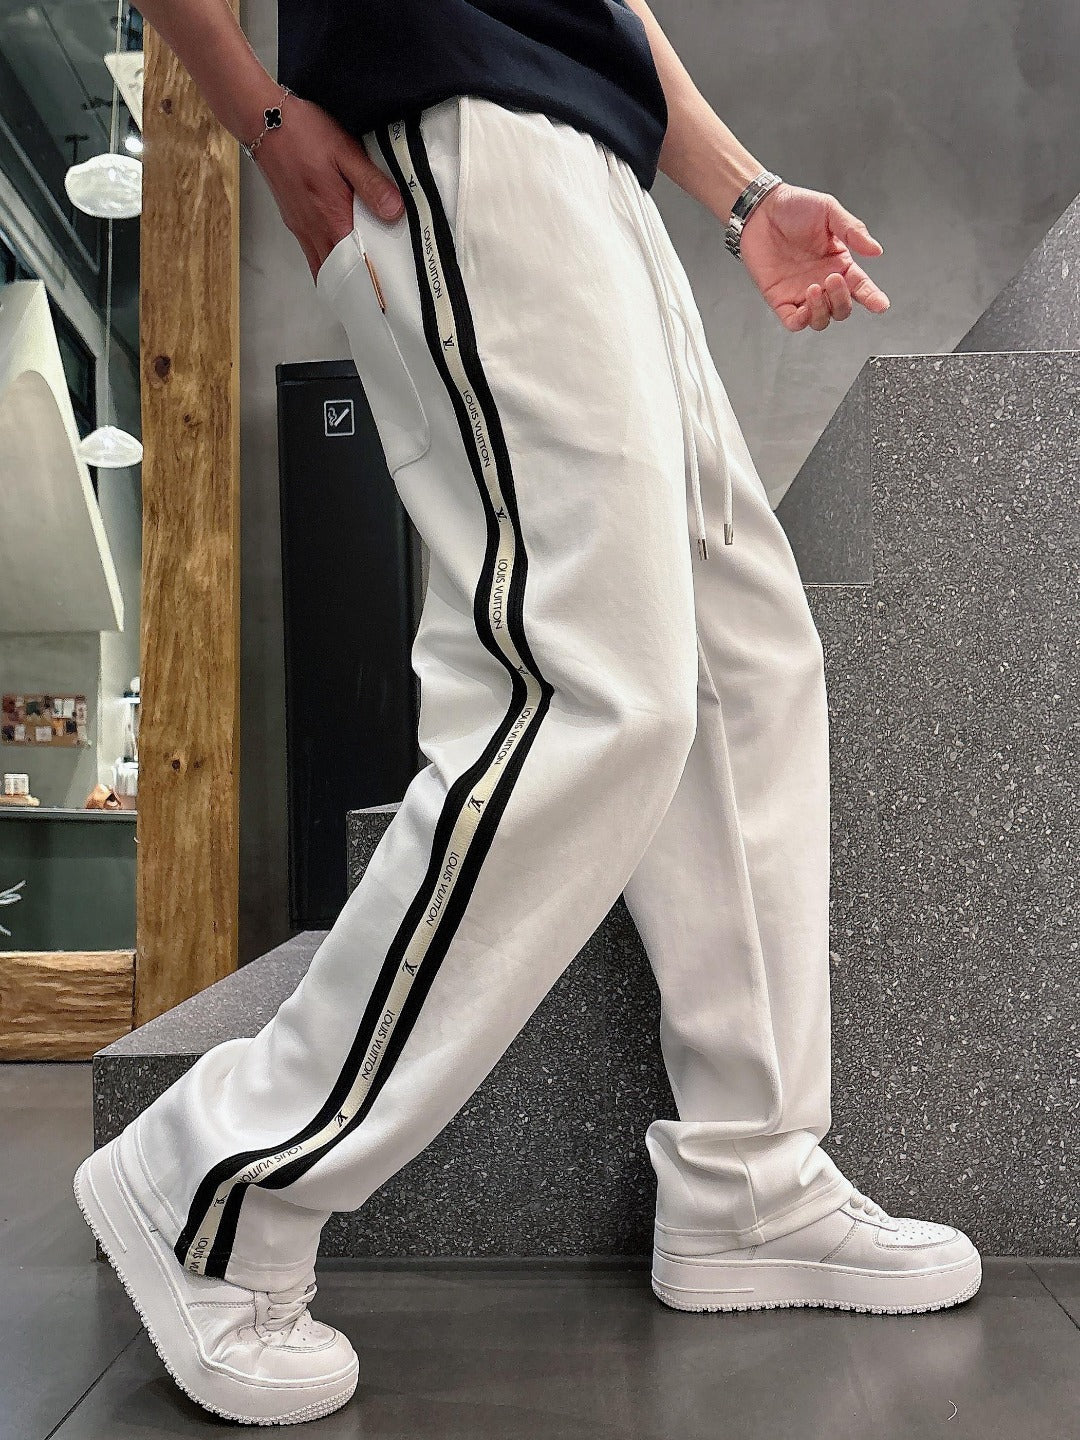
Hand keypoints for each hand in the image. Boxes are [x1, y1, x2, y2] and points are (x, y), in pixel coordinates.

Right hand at [251, 95, 404, 280]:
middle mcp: (313, 231)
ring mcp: (300, 228)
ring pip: (322, 266)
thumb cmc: (303, 134)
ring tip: (363, 275)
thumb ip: (371, 184)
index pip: (355, 265)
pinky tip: (341, 249)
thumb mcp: (345, 152)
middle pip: (337, 274)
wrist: (262, 120)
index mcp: (331, 219)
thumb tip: (395, 212)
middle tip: (379, 290)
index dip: (371, 282)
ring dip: (341, 274)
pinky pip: (312, 252)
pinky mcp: (293, 220)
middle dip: (357, 284)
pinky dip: (328, 260)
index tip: (387, 292)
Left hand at [738, 183, 889, 331]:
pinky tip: (804, 301)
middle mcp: (823, 282)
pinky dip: (802, 320)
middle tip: (833, 278)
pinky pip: (794, 322)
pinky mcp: (780, 299)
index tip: (881, 305)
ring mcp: (801, 293)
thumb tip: (876, 250)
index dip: (873, 298)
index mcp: (839, 263)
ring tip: (814, 287)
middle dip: (842, 300)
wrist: (760, 209)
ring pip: (821, 320)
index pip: (861, 287)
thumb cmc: (794, 206)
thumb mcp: (829, 211)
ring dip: (822, 310)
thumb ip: (852, 231)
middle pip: (841, 309)